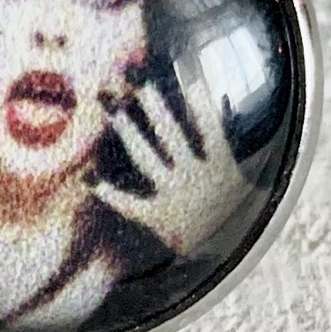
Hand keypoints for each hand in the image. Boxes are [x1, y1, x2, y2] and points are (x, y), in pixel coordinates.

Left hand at [87, 76, 247, 257]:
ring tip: (116, 111)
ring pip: (147, 159)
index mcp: (222, 170)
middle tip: (140, 84)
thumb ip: (226, 138)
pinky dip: (108, 193)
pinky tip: (89, 179)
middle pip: (172, 137)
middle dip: (155, 109)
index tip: (191, 80)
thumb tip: (223, 97)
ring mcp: (174, 197)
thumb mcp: (240, 176)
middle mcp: (196, 180)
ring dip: (131, 134)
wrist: (220, 251)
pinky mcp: (157, 217)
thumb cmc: (230, 208)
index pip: (211, 131)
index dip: (202, 106)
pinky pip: (129, 204)